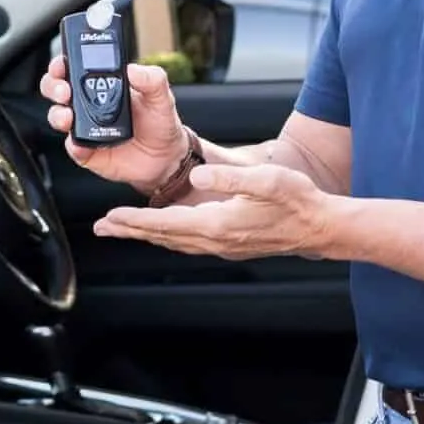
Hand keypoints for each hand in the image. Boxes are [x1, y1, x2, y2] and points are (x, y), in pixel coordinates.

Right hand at [41, 56, 189, 191]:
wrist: (165, 158)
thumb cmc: (159, 123)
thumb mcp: (162, 96)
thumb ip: (152, 79)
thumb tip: (133, 70)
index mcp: (103, 83)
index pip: (74, 67)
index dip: (62, 62)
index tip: (63, 62)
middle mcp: (88, 103)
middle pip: (57, 89)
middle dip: (53, 86)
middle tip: (64, 90)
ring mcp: (85, 128)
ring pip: (57, 116)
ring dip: (57, 114)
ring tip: (68, 116)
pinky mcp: (86, 151)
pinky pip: (72, 147)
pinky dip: (73, 145)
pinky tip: (81, 144)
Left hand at [94, 162, 338, 261]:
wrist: (321, 227)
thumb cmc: (298, 200)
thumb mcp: (265, 180)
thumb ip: (228, 178)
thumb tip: (196, 176)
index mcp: (218, 224)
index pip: (165, 223)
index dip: (135, 220)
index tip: (110, 218)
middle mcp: (216, 240)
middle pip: (162, 237)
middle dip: (130, 231)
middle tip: (102, 229)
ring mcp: (223, 246)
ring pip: (174, 242)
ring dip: (146, 235)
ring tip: (122, 229)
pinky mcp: (231, 245)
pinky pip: (189, 244)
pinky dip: (168, 237)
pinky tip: (163, 232)